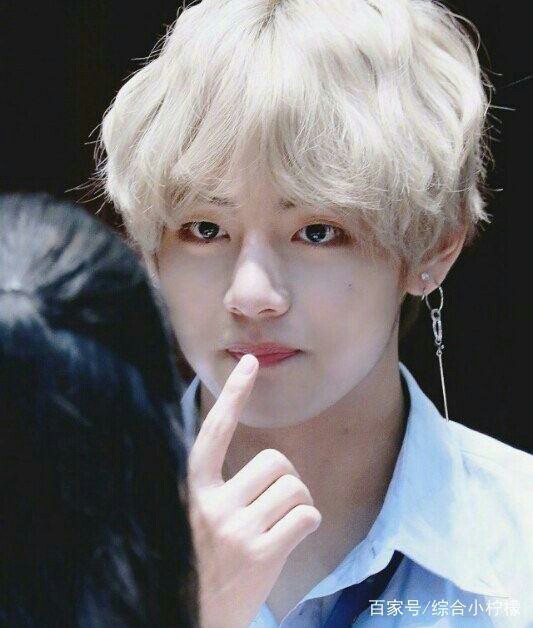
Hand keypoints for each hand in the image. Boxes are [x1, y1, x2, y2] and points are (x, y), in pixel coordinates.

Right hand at [188, 354, 321, 627]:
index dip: (234, 396)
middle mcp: (212, 505)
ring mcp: (236, 531)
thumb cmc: (202, 563)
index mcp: (193, 489)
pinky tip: (291, 538)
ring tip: (282, 523)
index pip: (214, 432)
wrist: (189, 616)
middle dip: (286, 479)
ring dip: (298, 502)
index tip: (250, 363)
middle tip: (276, 501)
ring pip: (295, 487)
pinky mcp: (261, 556)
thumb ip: (220, 488)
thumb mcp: (197, 517)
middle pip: (276, 461)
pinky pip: (306, 516)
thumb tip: (266, 465)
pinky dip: (308, 523)